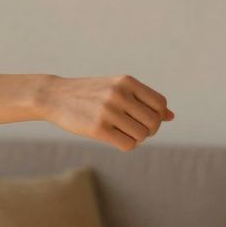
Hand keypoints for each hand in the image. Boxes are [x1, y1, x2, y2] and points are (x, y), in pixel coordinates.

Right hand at [41, 75, 174, 151]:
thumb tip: (171, 117)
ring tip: (123, 133)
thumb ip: (143, 100)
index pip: (160, 104)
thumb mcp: (116, 89)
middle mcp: (119, 94)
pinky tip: (115, 138)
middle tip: (135, 130)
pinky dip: (127, 145)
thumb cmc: (89, 94)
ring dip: (137, 139)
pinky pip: (128, 144)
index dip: (157, 116)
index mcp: (126, 82)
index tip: (143, 119)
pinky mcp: (98, 129)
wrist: (54, 96)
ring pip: (142, 135)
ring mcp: (108, 111)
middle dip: (149, 130)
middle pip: (153, 122)